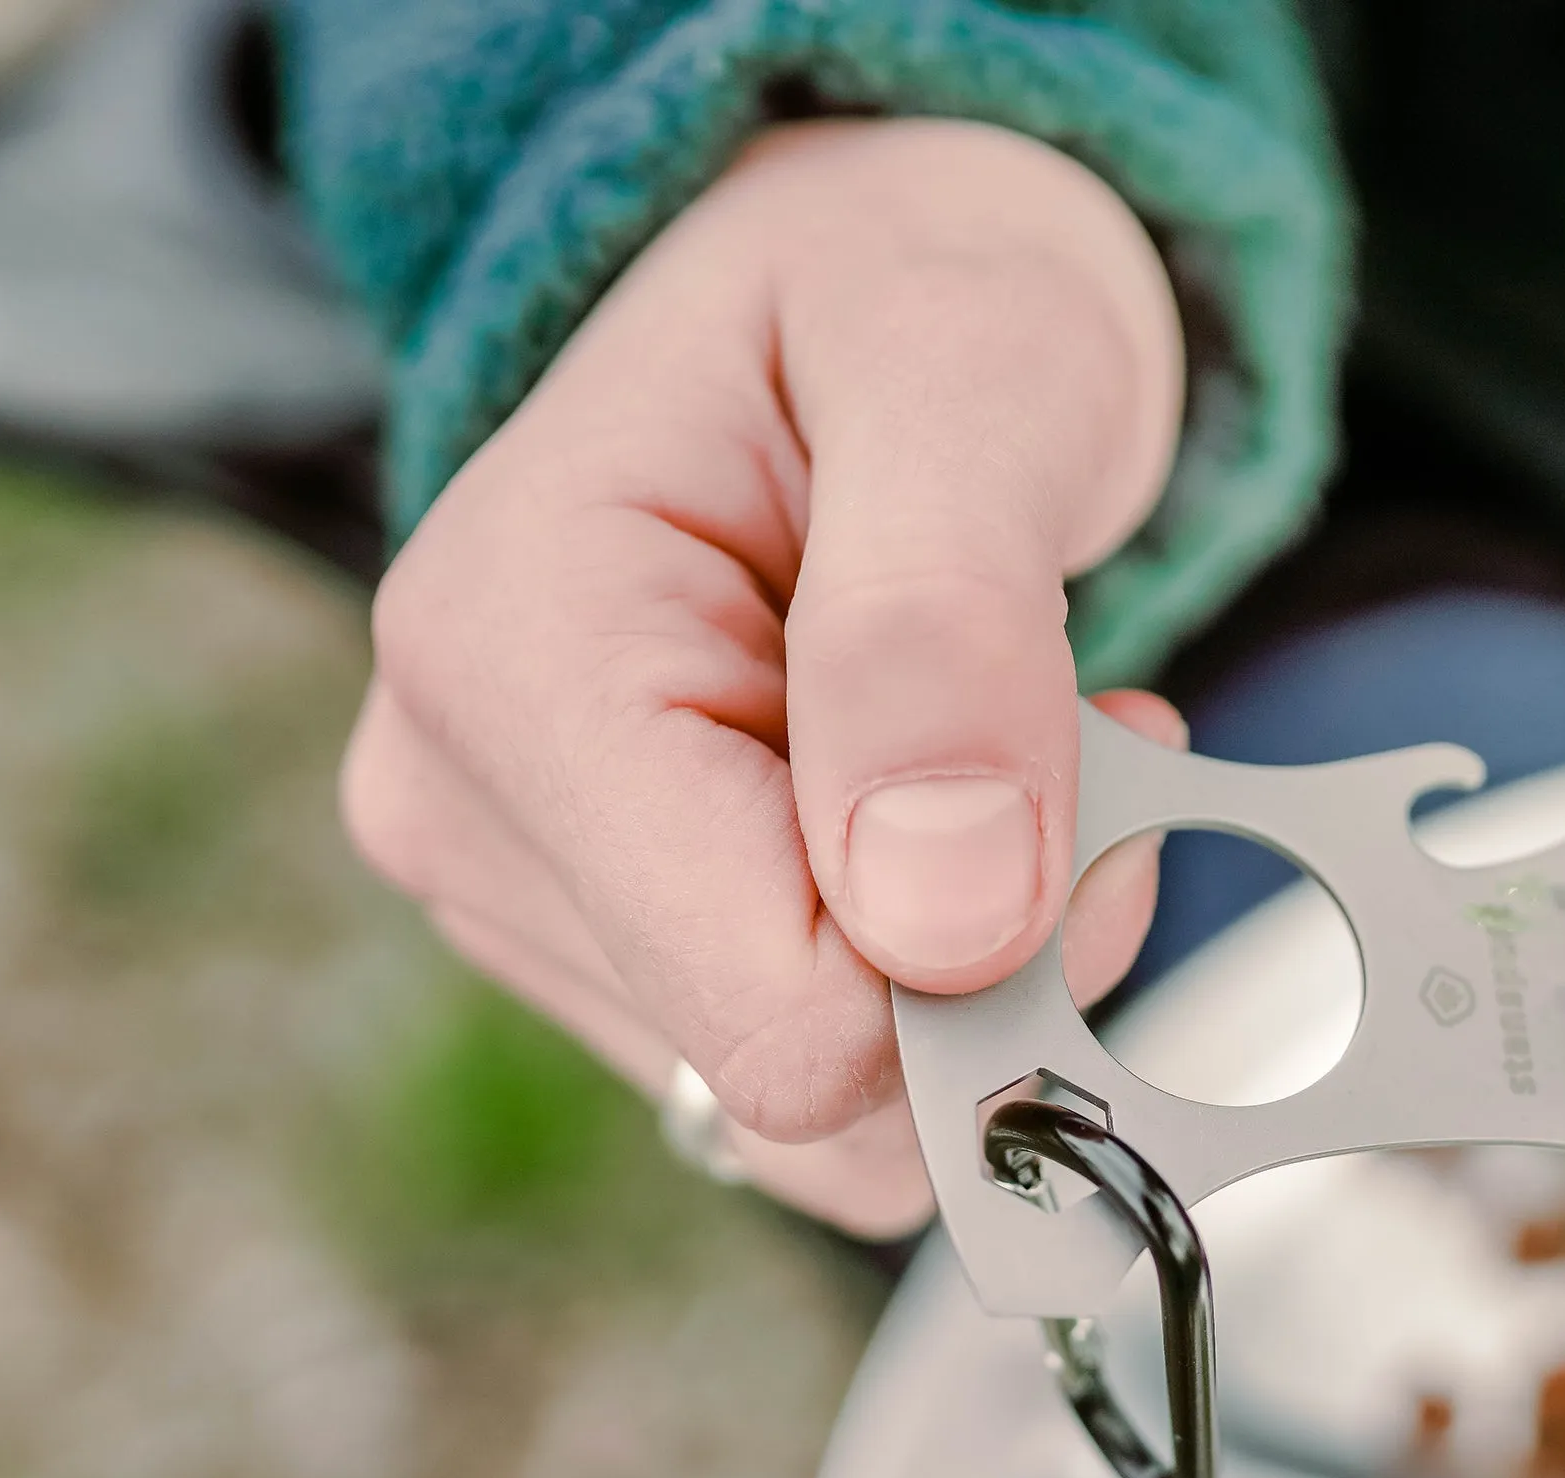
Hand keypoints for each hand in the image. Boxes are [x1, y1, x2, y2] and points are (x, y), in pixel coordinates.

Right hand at [340, 119, 1186, 1237]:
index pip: (781, 1020)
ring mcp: (519, 895)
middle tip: (1075, 721)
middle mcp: (463, 805)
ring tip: (1005, 732)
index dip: (999, 946)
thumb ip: (943, 636)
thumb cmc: (905, 284)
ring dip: (986, 951)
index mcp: (508, 657)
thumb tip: (939, 927)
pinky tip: (954, 810)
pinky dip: (945, 976)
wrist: (850, 277)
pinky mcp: (597, 947)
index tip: (1102, 747)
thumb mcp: (970, 370)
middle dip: (1005, 937)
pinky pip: (827, 1088)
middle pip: (811, 1087)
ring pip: (831, 1114)